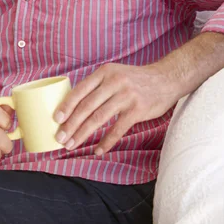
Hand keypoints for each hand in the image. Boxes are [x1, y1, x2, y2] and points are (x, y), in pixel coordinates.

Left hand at [54, 63, 180, 154]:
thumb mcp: (115, 74)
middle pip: (87, 106)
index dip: (66, 105)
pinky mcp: (137, 110)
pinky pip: (118, 129)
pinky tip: (98, 150)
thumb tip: (73, 104)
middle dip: (71, 124)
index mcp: (104, 73)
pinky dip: (106, 141)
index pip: (80, 90)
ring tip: (72, 145)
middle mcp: (114, 82)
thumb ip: (97, 86)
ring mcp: (126, 96)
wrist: (166, 79)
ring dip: (83, 134)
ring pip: (99, 118)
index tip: (56, 119)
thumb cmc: (136, 79)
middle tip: (60, 138)